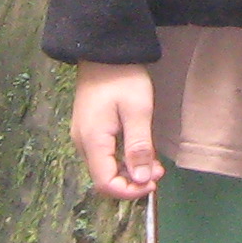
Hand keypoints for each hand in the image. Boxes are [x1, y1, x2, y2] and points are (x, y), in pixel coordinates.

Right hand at [71, 62, 162, 197]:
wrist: (104, 51)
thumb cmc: (123, 78)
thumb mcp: (137, 111)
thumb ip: (138, 147)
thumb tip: (141, 180)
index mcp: (92, 140)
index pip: (105, 183)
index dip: (129, 191)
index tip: (153, 184)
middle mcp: (82, 143)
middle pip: (104, 178)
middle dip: (132, 181)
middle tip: (158, 171)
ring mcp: (84, 136)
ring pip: (104, 167)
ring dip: (129, 171)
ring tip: (154, 163)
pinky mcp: (89, 129)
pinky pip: (104, 154)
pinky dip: (122, 159)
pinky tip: (140, 152)